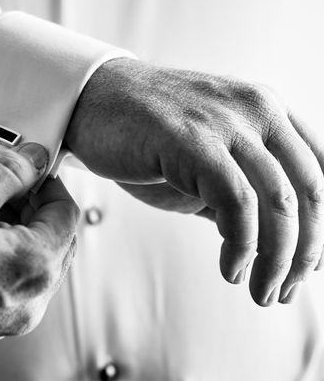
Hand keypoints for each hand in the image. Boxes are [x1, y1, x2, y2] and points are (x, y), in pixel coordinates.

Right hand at [0, 144, 77, 363]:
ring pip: (27, 257)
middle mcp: (32, 299)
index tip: (27, 170)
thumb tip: (33, 159)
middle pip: (50, 236)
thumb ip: (7, 173)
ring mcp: (11, 316)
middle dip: (27, 204)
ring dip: (7, 226)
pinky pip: (7, 278)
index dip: (46, 182)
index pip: (66, 211)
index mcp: (36, 265)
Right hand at [65, 58, 323, 305]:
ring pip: (280, 203)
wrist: (90, 99)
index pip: (321, 171)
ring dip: (277, 261)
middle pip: (310, 192)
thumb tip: (268, 243)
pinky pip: (238, 204)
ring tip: (261, 292)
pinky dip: (242, 247)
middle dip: (304, 254)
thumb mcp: (204, 154)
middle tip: (284, 289)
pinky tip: (231, 269)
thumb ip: (239, 187)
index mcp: (265, 110)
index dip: (322, 227)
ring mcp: (226, 123)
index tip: (308, 265)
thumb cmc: (142, 131)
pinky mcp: (194, 142)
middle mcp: (256, 110)